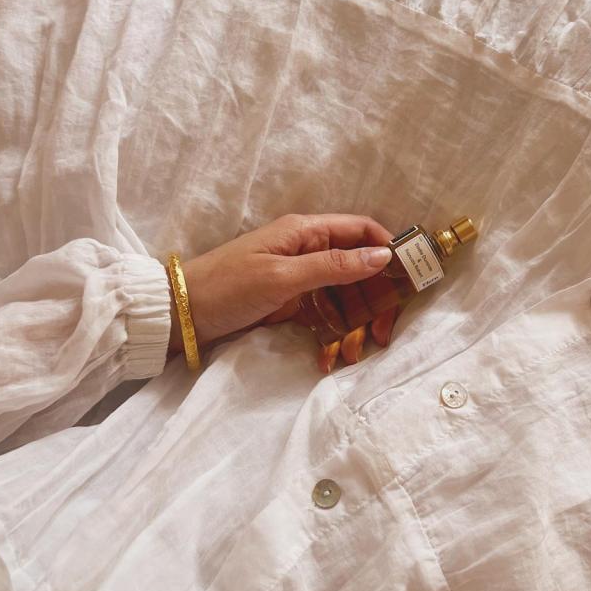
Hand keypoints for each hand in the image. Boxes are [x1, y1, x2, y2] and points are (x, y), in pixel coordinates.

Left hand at [167, 213, 401, 370]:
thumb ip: (333, 267)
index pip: (360, 231)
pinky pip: (322, 316)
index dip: (389, 250)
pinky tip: (330, 359)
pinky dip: (331, 335)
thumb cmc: (228, 287)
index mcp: (305, 232)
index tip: (410, 281)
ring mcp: (298, 279)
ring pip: (342, 297)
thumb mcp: (283, 277)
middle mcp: (306, 251)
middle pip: (358, 268)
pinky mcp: (289, 304)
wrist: (181, 314)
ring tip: (354, 354)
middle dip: (375, 300)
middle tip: (383, 333)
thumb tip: (382, 256)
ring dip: (354, 325)